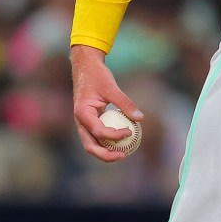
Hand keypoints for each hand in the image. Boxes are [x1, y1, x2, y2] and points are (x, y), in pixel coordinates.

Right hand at [71, 44, 143, 161]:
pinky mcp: (88, 122)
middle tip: (124, 155)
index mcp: (82, 113)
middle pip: (90, 146)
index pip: (98, 131)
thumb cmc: (97, 75)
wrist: (85, 66)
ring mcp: (83, 123)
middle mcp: (80, 121)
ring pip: (92, 144)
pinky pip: (97, 136)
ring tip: (124, 154)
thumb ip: (125, 103)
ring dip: (106, 152)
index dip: (114, 135)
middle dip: (106, 155)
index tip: (129, 132)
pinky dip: (107, 142)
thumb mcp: (111, 87)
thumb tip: (140, 118)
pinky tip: (122, 142)